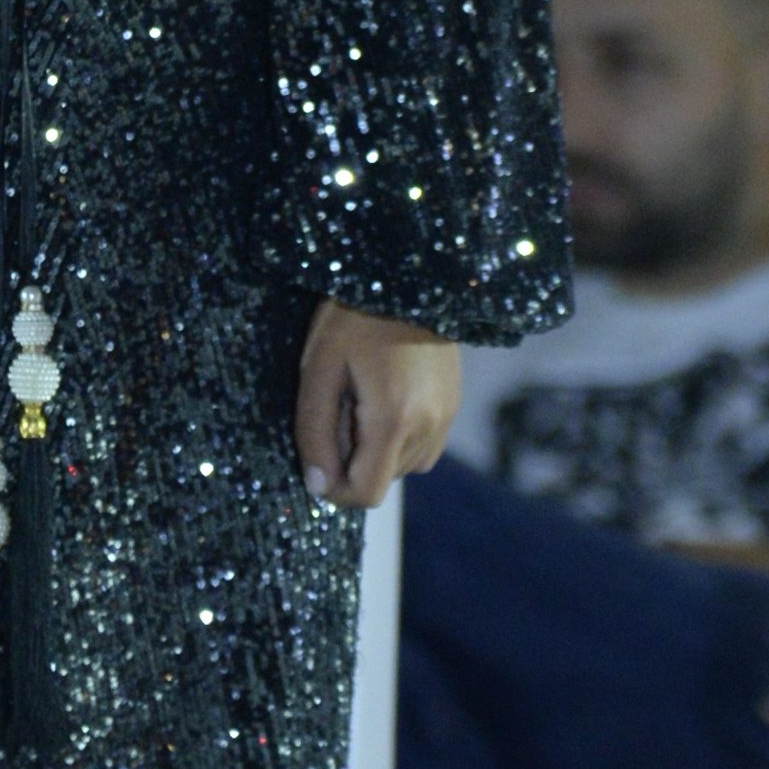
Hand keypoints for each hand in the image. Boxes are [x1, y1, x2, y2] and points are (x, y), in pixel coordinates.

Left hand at [295, 302, 457, 510]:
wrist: (408, 275)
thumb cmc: (354, 316)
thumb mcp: (318, 369)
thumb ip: (314, 431)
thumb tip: (317, 485)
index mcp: (393, 421)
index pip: (367, 494)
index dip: (336, 490)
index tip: (317, 461)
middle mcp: (428, 427)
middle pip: (383, 481)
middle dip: (354, 460)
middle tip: (340, 408)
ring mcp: (446, 417)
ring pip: (403, 466)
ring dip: (377, 450)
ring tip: (362, 399)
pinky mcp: (453, 405)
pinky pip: (423, 446)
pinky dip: (398, 438)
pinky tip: (384, 398)